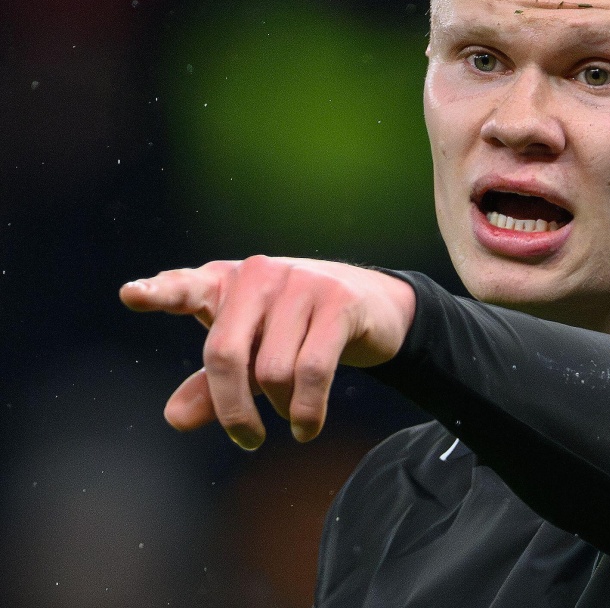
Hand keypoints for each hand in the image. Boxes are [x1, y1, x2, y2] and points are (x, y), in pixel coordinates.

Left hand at [119, 256, 415, 449]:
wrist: (374, 305)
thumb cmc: (298, 330)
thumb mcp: (253, 353)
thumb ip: (212, 385)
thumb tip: (175, 418)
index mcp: (225, 282)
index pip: (184, 286)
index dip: (157, 292)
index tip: (130, 295)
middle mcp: (259, 274)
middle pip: (225, 354)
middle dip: (233, 409)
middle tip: (247, 440)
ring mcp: (301, 283)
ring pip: (272, 370)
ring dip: (282, 408)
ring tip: (293, 418)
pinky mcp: (339, 302)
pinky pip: (312, 371)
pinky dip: (307, 411)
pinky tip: (307, 427)